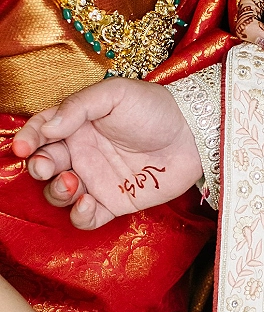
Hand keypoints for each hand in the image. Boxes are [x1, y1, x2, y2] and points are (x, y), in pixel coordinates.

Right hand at [12, 78, 201, 229]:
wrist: (192, 135)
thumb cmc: (155, 108)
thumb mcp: (114, 94)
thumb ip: (77, 107)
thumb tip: (47, 129)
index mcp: (78, 124)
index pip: (42, 132)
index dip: (28, 140)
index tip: (23, 147)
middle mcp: (83, 152)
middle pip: (46, 164)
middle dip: (38, 167)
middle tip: (45, 165)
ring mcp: (98, 179)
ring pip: (60, 193)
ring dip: (57, 191)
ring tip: (72, 182)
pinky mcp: (115, 202)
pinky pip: (86, 217)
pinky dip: (79, 215)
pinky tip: (87, 203)